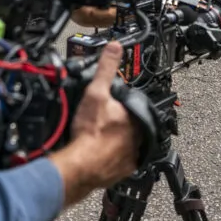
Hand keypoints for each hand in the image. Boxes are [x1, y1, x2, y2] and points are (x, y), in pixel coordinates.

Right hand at [48, 42, 138, 206]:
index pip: (135, 108)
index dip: (122, 105)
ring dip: (116, 142)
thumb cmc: (90, 132)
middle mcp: (138, 138)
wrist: (81, 165)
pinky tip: (98, 154)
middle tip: (102, 123)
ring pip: (127, 145)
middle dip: (119, 124)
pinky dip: (110, 159)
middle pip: (131, 126)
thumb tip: (115, 48)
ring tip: (99, 138)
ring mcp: (131, 156)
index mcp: (136, 118)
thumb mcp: (96, 92)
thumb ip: (106, 69)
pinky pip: (119, 163)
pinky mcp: (121, 172)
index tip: (112, 107)